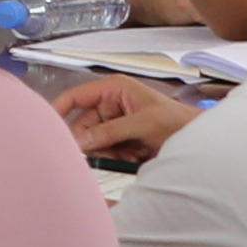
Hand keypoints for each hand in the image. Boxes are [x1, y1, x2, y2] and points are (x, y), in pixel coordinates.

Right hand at [51, 73, 194, 165]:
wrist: (199, 139)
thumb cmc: (178, 122)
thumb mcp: (143, 124)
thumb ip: (110, 131)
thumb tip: (81, 141)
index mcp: (113, 89)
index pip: (75, 97)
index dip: (58, 109)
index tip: (47, 126)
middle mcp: (110, 104)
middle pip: (82, 125)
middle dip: (93, 142)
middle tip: (107, 152)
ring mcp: (114, 122)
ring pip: (92, 142)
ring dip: (107, 152)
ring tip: (129, 155)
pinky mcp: (120, 139)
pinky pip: (104, 151)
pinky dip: (115, 158)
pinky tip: (132, 157)